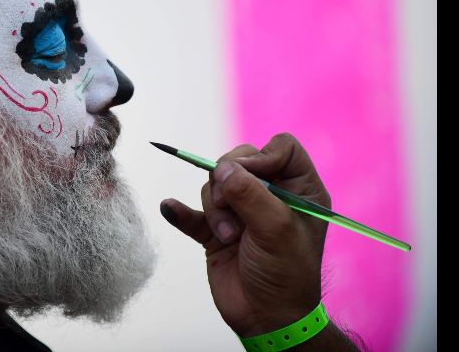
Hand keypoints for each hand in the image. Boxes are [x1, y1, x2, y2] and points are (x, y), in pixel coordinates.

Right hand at [160, 133, 329, 336]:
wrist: (267, 319)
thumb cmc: (285, 274)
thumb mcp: (275, 230)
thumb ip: (250, 194)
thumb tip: (223, 168)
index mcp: (298, 189)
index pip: (280, 148)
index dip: (261, 155)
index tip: (250, 176)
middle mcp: (270, 194)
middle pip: (238, 162)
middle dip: (229, 186)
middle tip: (234, 215)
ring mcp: (241, 212)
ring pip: (214, 186)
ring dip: (216, 210)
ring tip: (228, 237)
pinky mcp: (215, 231)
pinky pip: (192, 212)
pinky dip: (181, 212)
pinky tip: (170, 208)